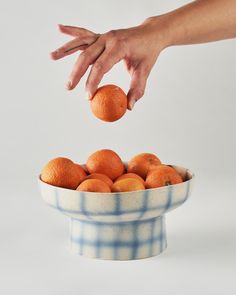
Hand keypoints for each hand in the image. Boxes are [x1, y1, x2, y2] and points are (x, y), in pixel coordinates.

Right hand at [50, 20, 166, 109]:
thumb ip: (136, 89)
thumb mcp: (144, 71)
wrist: (151, 33)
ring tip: (52, 57)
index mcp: (119, 46)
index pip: (101, 66)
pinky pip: (84, 34)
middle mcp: (109, 38)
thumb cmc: (148, 53)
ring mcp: (104, 35)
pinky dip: (71, 32)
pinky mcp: (101, 35)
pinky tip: (59, 28)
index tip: (88, 96)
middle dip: (77, 73)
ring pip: (82, 43)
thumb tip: (129, 107)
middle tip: (69, 88)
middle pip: (87, 56)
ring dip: (66, 50)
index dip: (93, 82)